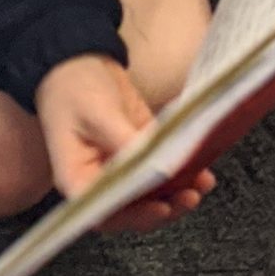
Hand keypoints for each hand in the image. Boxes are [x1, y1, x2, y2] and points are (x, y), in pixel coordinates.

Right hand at [33, 53, 213, 233]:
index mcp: (77, 178)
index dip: (133, 217)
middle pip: (131, 210)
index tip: (161, 207)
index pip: (103, 211)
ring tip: (201, 183)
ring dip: (177, 193)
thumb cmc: (73, 86)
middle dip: (164, 206)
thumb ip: (127, 143)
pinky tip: (200, 170)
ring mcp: (118, 169)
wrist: (76, 58)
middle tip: (190, 195)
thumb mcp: (99, 113)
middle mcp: (97, 180)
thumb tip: (158, 167)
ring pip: (150, 195)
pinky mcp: (137, 154)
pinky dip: (180, 174)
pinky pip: (160, 172)